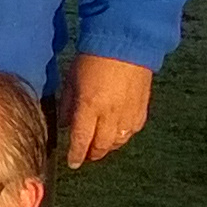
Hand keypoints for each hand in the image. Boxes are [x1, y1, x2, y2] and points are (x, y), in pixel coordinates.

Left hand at [57, 53, 152, 167]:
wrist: (126, 43)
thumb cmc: (93, 58)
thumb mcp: (72, 80)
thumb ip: (68, 104)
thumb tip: (64, 125)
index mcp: (90, 106)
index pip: (82, 140)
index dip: (76, 155)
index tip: (72, 163)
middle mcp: (111, 114)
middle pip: (102, 145)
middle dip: (93, 154)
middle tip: (86, 156)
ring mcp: (129, 112)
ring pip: (119, 141)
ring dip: (109, 147)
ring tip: (100, 146)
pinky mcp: (142, 108)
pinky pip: (133, 130)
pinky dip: (124, 136)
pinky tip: (117, 134)